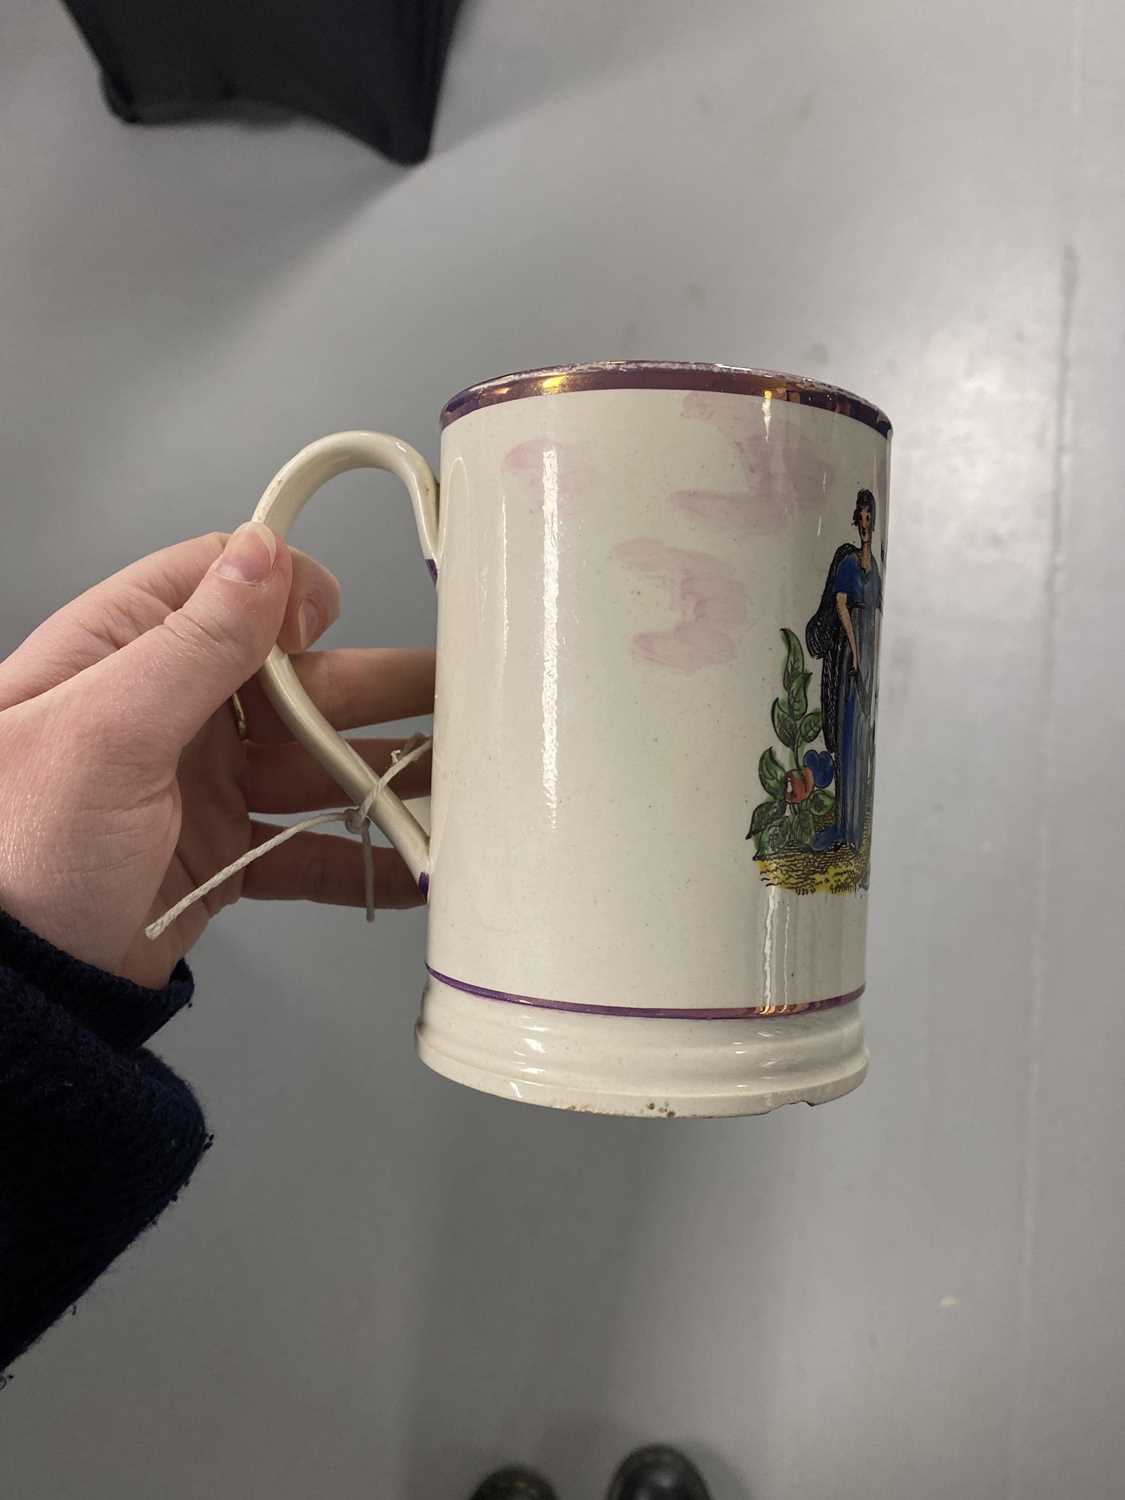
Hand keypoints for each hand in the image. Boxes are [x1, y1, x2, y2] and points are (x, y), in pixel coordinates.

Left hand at [0, 527, 433, 987]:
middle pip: (294, 681)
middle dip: (378, 689)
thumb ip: (194, 643)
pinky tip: (418, 865)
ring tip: (468, 783)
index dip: (288, 591)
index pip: (221, 585)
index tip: (341, 617)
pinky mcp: (223, 855)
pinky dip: (361, 856)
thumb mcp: (106, 730)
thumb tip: (264, 548)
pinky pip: (306, 845)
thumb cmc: (23, 847)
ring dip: (386, 774)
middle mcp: (170, 708)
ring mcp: (200, 784)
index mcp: (125, 652)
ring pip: (313, 763)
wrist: (13, 996)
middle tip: (465, 694)